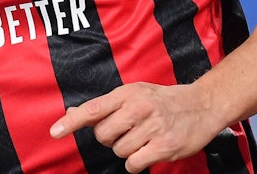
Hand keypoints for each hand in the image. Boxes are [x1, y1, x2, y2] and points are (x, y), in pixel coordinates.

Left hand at [49, 82, 220, 172]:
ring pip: (119, 152)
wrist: (202, 105)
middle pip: (103, 136)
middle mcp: (139, 108)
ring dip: (128, 150)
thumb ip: (106, 105)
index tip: (55, 132)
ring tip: (144, 138)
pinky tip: (149, 151)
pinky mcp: (164, 146)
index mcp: (128, 93)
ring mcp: (152, 127)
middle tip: (128, 131)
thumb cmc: (163, 100)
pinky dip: (138, 162)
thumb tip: (73, 111)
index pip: (93, 109)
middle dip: (111, 139)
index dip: (72, 122)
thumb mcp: (135, 93)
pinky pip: (134, 164)